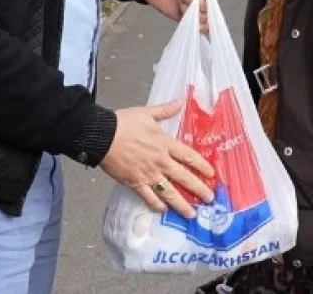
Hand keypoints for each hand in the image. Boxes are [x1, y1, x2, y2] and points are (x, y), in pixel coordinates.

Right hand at [101, 101, 215, 217]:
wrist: (101, 135)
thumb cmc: (123, 123)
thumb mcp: (147, 113)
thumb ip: (166, 109)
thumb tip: (181, 99)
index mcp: (165, 143)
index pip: (189, 157)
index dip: (202, 166)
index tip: (212, 174)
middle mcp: (160, 161)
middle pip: (184, 177)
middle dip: (199, 189)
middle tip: (209, 198)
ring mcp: (148, 174)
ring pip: (169, 192)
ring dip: (182, 204)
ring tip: (192, 214)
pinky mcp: (134, 183)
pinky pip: (149, 197)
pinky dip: (157, 205)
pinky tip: (164, 210)